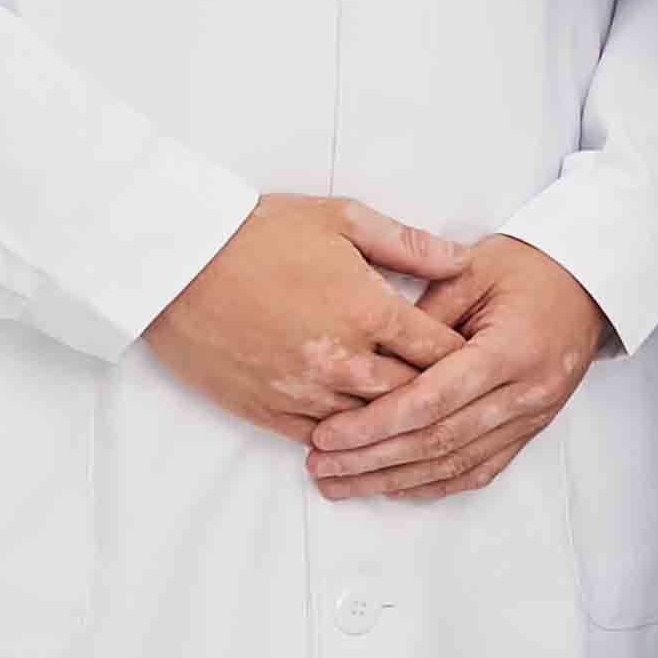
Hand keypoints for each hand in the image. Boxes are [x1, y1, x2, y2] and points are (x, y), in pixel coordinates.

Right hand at [142, 195, 471, 437]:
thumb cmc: (258, 234)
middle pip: (415, 395)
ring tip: (421, 418)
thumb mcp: (343, 219)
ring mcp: (303, 390)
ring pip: (372, 424)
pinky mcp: (266, 410)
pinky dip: (349, 438)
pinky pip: (323, 437)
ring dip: (396, 421)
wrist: (176, 263)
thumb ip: (410, 244)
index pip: (442, 350)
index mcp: (369, 310)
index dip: (467, 356)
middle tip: (462, 395)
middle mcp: (342, 359)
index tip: (481, 358)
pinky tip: (365, 434)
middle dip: (442, 394)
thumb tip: (463, 260)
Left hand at [304, 235, 612, 502]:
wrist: (590, 282)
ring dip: (392, 480)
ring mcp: (533, 416)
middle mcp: (526, 392)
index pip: (432, 401)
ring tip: (340, 483)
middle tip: (319, 465)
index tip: (326, 434)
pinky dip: (431, 484)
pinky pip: (477, 469)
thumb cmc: (530, 267)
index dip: (374, 423)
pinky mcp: (531, 429)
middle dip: (370, 459)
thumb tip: (368, 361)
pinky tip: (392, 486)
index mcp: (511, 350)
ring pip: (454, 464)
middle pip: (437, 441)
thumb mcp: (471, 270)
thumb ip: (422, 318)